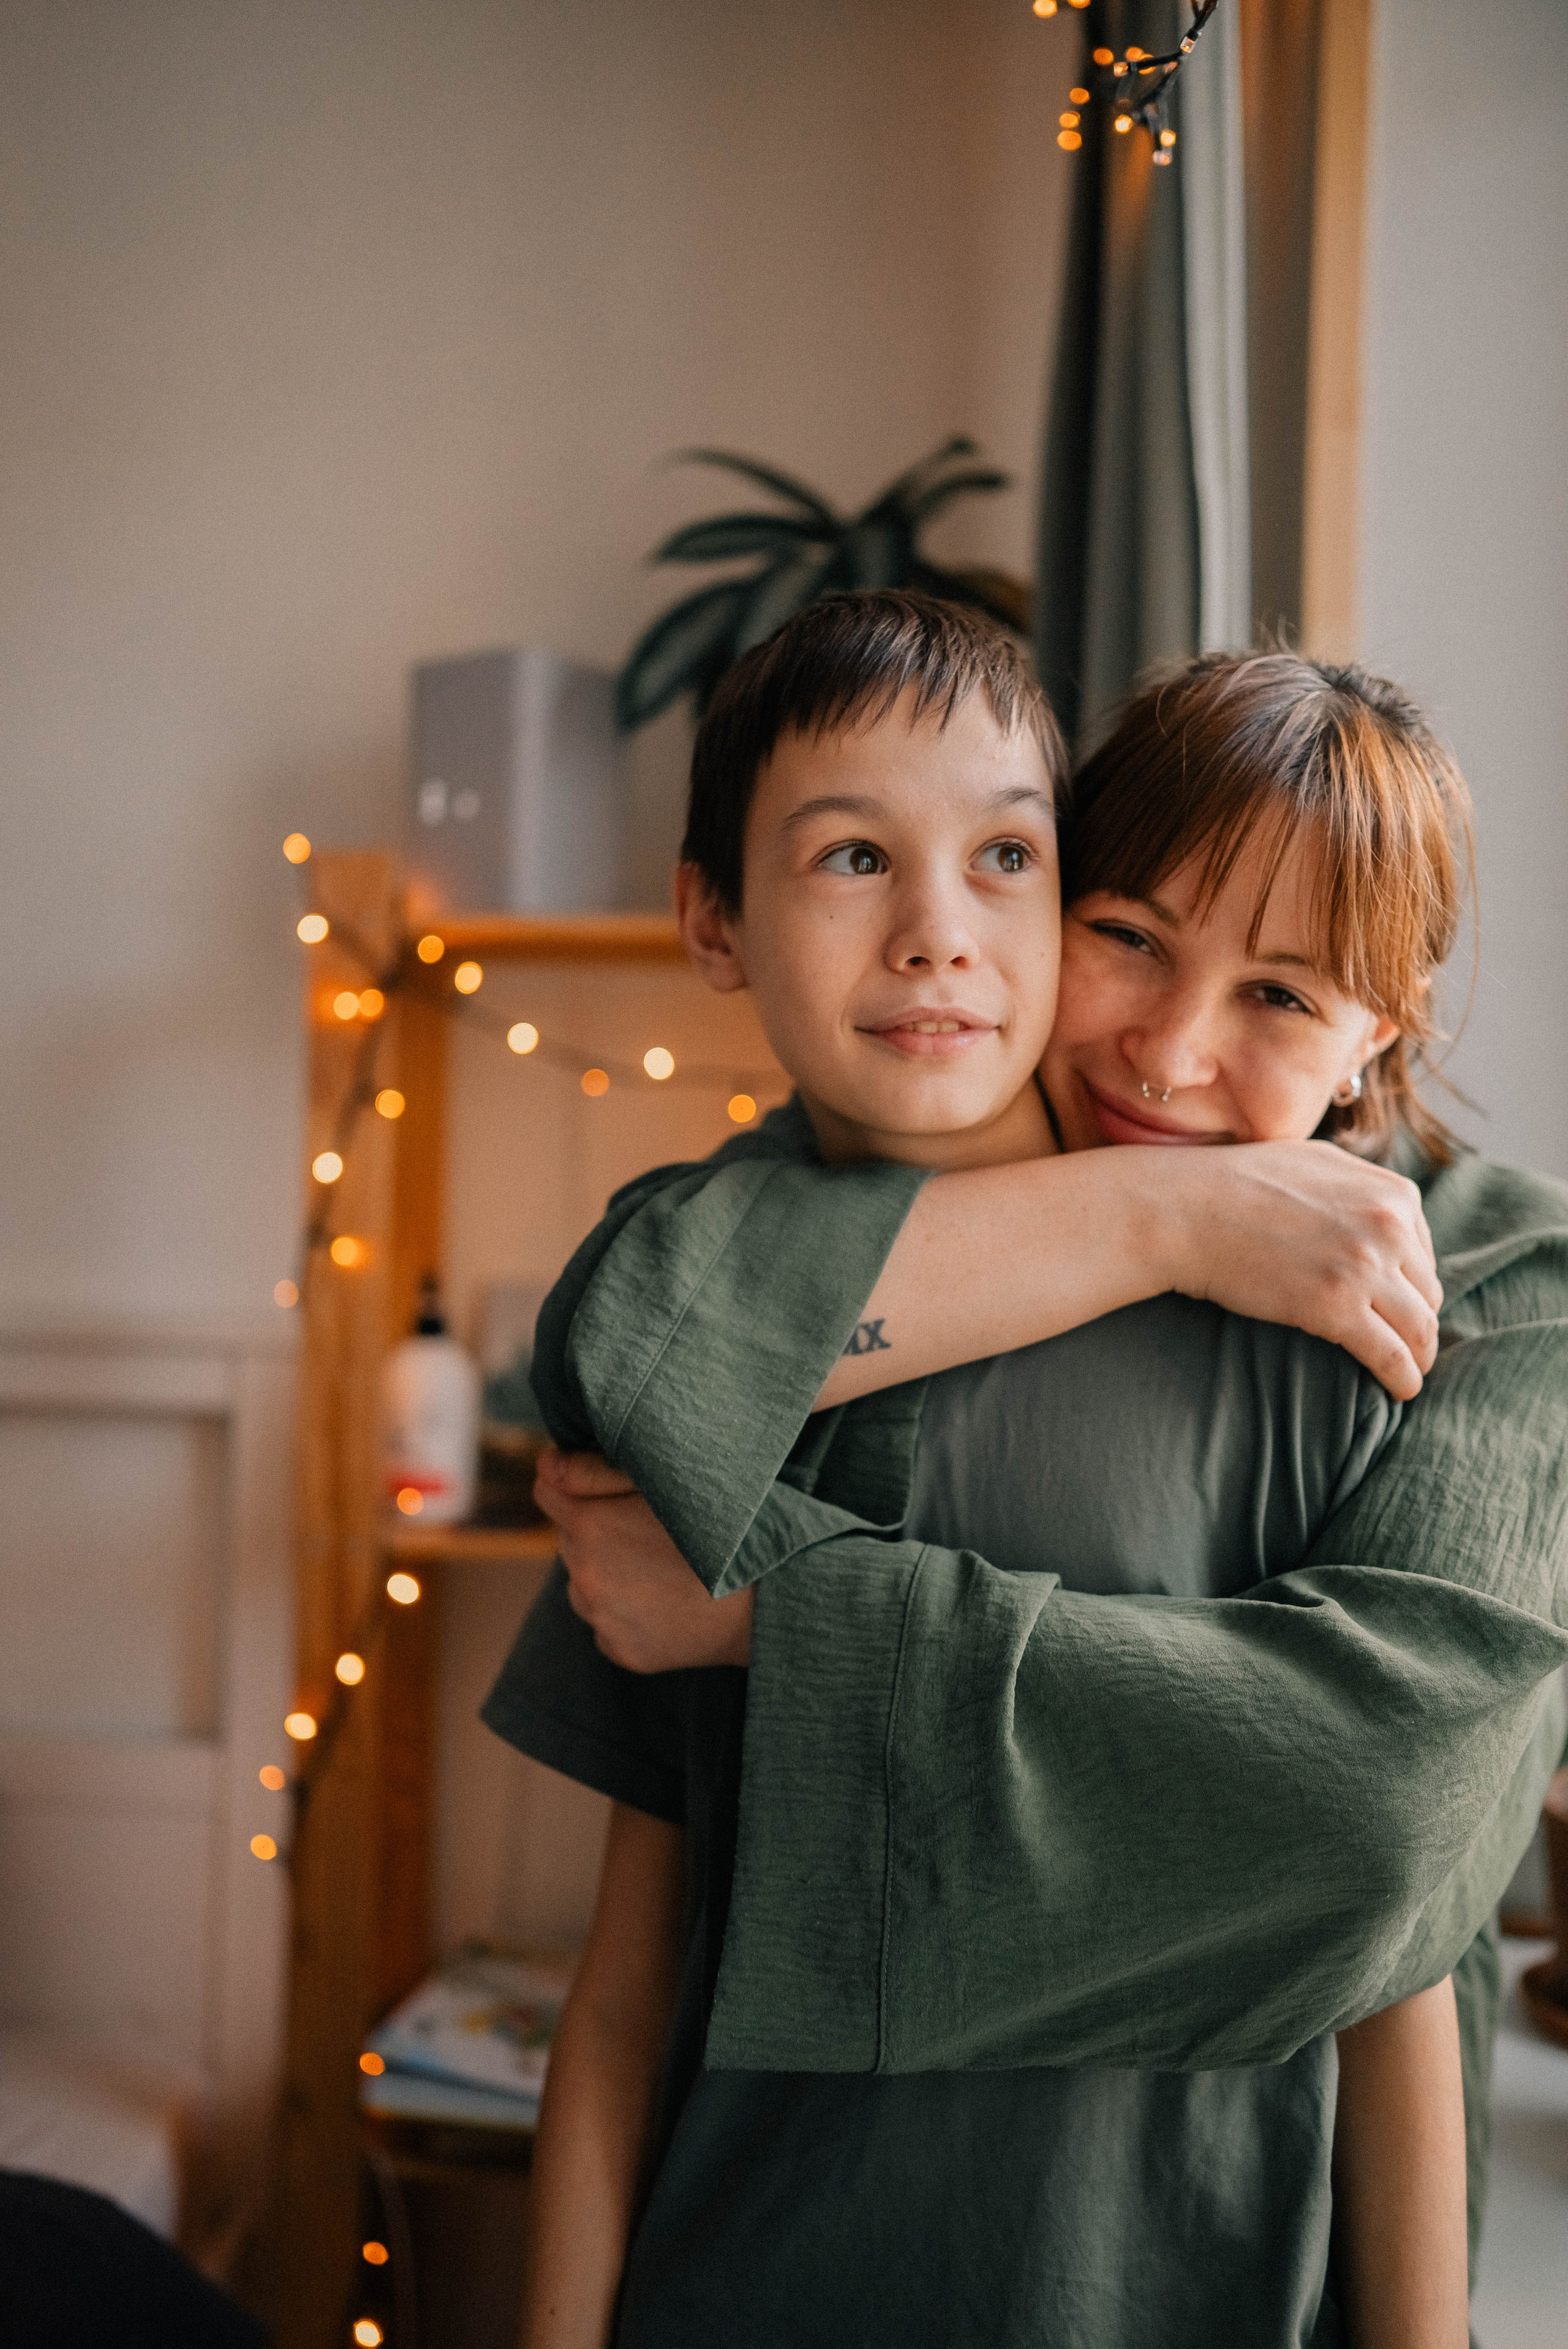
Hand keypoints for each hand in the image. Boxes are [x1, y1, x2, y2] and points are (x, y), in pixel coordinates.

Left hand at [534, 1447, 753, 1672]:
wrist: (767, 1600)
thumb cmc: (724, 1528)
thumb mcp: (666, 1481)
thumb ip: (594, 1470)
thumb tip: (544, 1466)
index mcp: (590, 1526)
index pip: (546, 1490)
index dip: (575, 1482)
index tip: (609, 1489)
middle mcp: (584, 1577)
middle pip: (568, 1537)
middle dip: (596, 1527)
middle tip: (649, 1528)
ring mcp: (602, 1620)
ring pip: (583, 1583)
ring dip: (607, 1571)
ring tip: (661, 1566)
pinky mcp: (621, 1652)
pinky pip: (606, 1622)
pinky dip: (626, 1610)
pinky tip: (665, 1600)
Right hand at [1157, 1141, 1442, 1400]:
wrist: (1184, 1210)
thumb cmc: (1235, 1184)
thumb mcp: (1316, 1163)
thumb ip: (1360, 1187)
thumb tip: (1387, 1213)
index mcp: (1391, 1192)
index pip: (1423, 1252)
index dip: (1411, 1285)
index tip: (1397, 1306)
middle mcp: (1389, 1226)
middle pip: (1426, 1291)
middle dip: (1417, 1320)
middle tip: (1404, 1346)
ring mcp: (1366, 1267)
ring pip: (1419, 1328)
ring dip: (1419, 1356)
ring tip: (1408, 1372)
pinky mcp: (1338, 1308)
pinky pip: (1392, 1356)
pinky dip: (1403, 1379)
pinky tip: (1400, 1390)